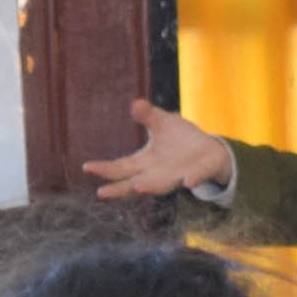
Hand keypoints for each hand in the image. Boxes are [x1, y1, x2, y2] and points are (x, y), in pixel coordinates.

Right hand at [83, 99, 236, 200]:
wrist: (209, 150)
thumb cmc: (180, 138)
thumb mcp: (162, 123)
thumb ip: (148, 115)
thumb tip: (135, 104)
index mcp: (145, 162)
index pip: (121, 168)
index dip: (104, 169)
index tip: (87, 167)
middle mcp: (157, 174)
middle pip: (133, 183)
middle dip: (118, 189)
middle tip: (101, 193)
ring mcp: (176, 176)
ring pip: (161, 185)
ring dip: (151, 187)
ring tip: (139, 187)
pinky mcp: (197, 174)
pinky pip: (194, 177)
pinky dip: (191, 179)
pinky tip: (187, 182)